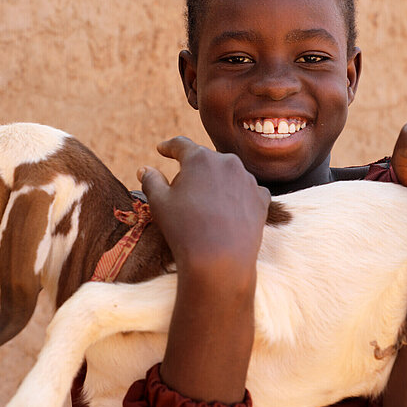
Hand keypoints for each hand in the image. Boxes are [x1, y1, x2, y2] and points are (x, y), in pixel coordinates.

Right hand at [138, 136, 269, 273]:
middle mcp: (227, 162)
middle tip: (182, 190)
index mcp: (199, 158)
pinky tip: (228, 211)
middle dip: (193, 170)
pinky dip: (236, 197)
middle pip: (205, 161)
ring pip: (227, 175)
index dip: (168, 147)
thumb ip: (151, 180)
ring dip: (216, 183)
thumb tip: (145, 169)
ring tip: (206, 206)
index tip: (162, 149)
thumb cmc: (184, 230)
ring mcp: (248, 179)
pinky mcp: (261, 198)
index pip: (180, 145)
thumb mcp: (159, 203)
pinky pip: (246, 191)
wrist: (220, 261)